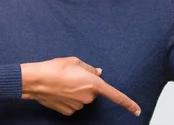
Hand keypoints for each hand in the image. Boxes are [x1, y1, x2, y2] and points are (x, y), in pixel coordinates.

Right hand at [20, 57, 140, 116]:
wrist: (36, 81)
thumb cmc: (55, 68)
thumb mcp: (76, 62)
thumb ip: (90, 69)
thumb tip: (98, 72)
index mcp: (94, 84)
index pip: (115, 96)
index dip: (127, 103)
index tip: (137, 110)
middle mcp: (88, 97)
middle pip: (93, 92)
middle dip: (87, 85)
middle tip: (73, 76)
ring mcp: (78, 106)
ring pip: (82, 99)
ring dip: (76, 92)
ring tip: (63, 82)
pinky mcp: (68, 111)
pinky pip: (73, 104)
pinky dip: (68, 99)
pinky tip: (59, 91)